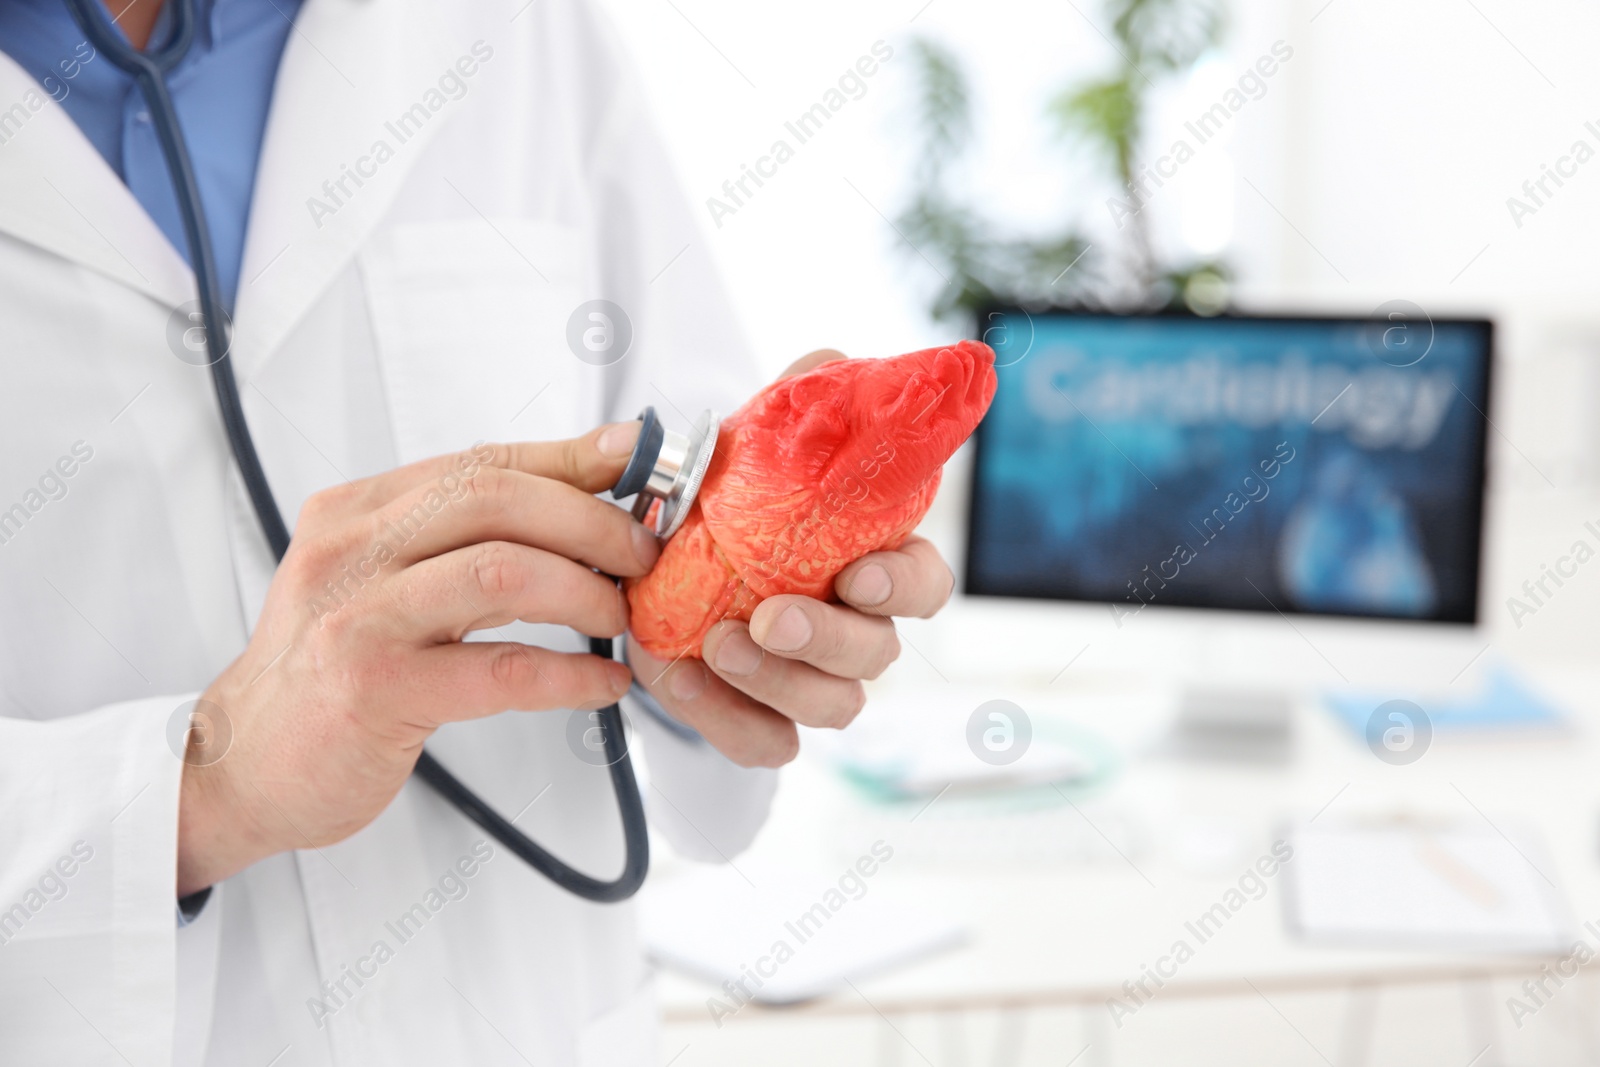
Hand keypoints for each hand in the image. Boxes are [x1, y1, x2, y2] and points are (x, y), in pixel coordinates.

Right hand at [177, 425, 654, 895]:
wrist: (240, 765)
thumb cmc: (329, 672)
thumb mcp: (381, 581)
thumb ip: (462, 538)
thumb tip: (582, 492)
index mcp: (355, 511)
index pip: (482, 462)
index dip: (573, 461)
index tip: (643, 464)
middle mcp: (350, 549)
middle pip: (499, 499)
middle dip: (592, 522)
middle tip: (644, 558)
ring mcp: (359, 617)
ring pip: (506, 571)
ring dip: (586, 591)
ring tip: (622, 617)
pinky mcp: (377, 689)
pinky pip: (503, 668)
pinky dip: (570, 675)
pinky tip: (602, 685)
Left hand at [627, 350, 955, 766]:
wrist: (654, 560)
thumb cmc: (725, 501)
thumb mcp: (754, 443)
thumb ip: (797, 404)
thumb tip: (828, 360)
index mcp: (873, 560)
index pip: (925, 584)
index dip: (904, 586)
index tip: (859, 575)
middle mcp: (856, 628)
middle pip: (879, 656)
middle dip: (826, 641)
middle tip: (766, 618)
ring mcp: (811, 681)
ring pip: (834, 709)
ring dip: (778, 683)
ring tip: (715, 645)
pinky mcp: (760, 719)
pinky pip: (768, 745)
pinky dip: (729, 722)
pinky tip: (683, 681)